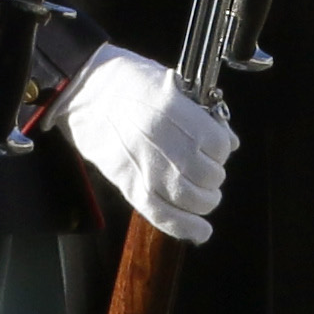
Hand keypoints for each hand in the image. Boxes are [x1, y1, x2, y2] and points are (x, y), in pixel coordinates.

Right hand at [57, 43, 235, 240]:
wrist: (84, 92)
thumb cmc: (127, 82)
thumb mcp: (170, 83)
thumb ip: (201, 115)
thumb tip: (230, 142)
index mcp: (176, 113)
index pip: (220, 146)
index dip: (222, 149)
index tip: (216, 149)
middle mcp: (165, 144)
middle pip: (210, 175)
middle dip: (214, 176)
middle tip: (206, 171)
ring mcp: (147, 168)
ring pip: (193, 199)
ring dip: (205, 200)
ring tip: (203, 195)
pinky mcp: (130, 185)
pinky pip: (164, 215)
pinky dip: (186, 227)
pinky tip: (201, 231)